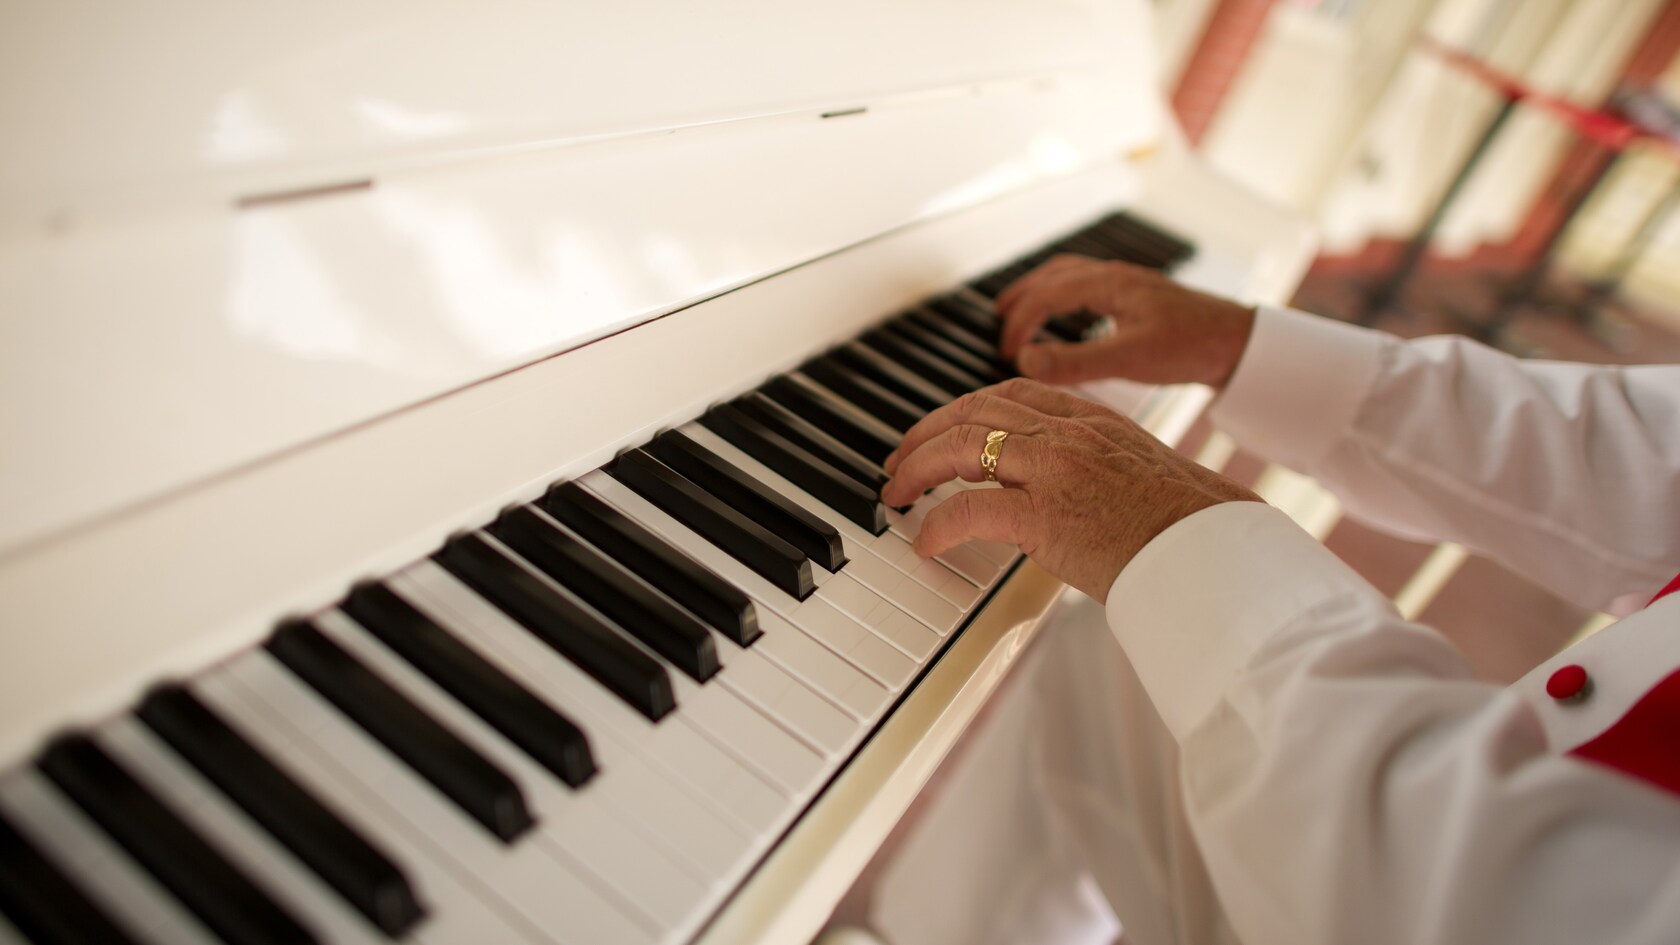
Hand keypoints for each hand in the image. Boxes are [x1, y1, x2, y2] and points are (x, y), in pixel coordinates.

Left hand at [881, 379, 1259, 600]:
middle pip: (972, 413)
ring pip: (961, 449)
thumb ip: (1094, 464)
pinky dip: (938, 525)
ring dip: (917, 471)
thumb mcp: (1137, 469)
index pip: (1008, 392)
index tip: (938, 429)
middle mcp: (1067, 433)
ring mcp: (1055, 470)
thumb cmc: (1185, 524)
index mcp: (1089, 418)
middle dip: (924, 435)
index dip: (959, 408)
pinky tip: (927, 542)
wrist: (1214, 550)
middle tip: (899, 462)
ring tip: (897, 494)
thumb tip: (1064, 488)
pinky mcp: (1045, 516)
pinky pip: (969, 510)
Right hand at [995, 255, 1255, 386]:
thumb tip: (1025, 361)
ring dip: (1041, 292)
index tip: (1007, 354)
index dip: (1018, 324)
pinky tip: (1071, 320)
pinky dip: (1066, 298)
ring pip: (1070, 276)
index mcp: (1107, 283)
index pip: (1044, 295)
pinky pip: (1089, 287)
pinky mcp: (1140, 298)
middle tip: (1000, 324)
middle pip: (1052, 276)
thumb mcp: (1129, 359)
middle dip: (1021, 298)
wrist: (1241, 343)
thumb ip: (1074, 362)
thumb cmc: (1193, 346)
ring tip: (1021, 313)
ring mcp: (1128, 285)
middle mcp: (1114, 277)